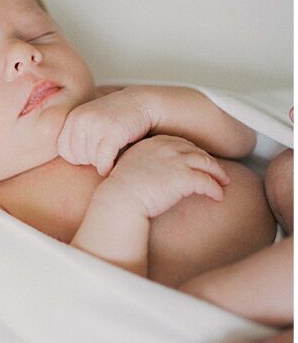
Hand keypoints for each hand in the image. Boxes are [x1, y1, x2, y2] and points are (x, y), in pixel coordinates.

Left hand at [58, 88, 155, 175]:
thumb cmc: (116, 119)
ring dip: (102, 162)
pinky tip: (114, 163)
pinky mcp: (112, 132)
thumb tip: (63, 165)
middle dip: (91, 160)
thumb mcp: (90, 123)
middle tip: (104, 153)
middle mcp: (81, 119)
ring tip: (111, 152)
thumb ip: (76, 137)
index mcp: (73, 117)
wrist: (144, 104)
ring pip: (91, 160)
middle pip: (78, 157)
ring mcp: (96, 124)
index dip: (78, 158)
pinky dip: (108, 167)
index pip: (65, 151)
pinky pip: (103, 160)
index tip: (92, 153)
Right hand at [101, 135, 229, 218]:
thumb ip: (144, 161)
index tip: (199, 162)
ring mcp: (177, 161)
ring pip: (207, 164)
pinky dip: (216, 189)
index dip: (194, 153)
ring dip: (218, 174)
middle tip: (218, 173)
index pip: (181, 144)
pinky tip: (218, 197)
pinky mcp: (185, 178)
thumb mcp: (130, 166)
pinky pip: (208, 182)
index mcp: (153, 143)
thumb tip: (153, 169)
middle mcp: (167, 148)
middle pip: (197, 152)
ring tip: (223, 183)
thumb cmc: (120, 190)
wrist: (119, 199)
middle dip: (210, 162)